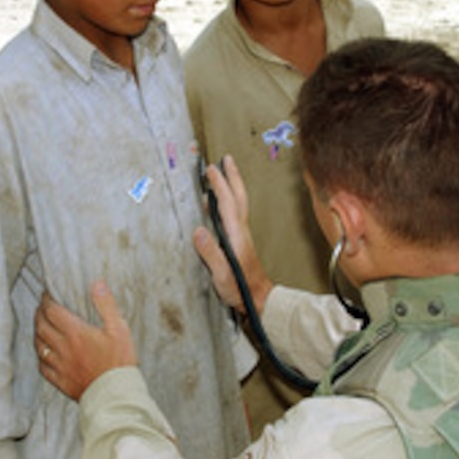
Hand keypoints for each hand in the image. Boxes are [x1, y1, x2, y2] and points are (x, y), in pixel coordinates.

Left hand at [35, 281, 136, 400]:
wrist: (116, 394)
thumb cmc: (120, 361)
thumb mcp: (119, 329)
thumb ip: (106, 305)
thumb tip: (97, 283)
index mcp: (75, 333)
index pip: (52, 311)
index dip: (46, 300)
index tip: (47, 294)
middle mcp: (63, 348)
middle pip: (41, 326)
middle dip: (39, 313)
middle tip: (42, 307)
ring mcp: (60, 366)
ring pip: (39, 345)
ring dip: (37, 333)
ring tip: (40, 326)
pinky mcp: (60, 381)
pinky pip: (43, 367)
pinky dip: (40, 356)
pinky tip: (44, 353)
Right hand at [193, 155, 272, 314]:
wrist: (259, 299)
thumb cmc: (240, 289)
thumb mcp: (222, 275)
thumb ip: (211, 253)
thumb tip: (199, 230)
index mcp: (236, 235)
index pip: (227, 203)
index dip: (219, 185)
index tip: (211, 169)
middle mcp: (240, 231)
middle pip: (238, 197)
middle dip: (232, 176)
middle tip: (226, 159)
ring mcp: (241, 235)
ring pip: (238, 203)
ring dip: (232, 186)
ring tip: (223, 174)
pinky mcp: (240, 241)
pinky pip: (233, 213)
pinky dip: (227, 201)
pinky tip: (217, 205)